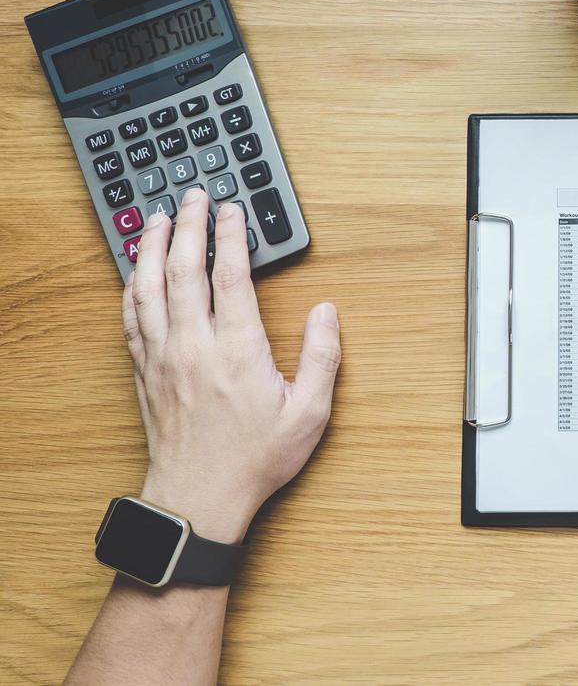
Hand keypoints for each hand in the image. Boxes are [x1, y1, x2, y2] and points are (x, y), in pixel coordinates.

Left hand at [120, 188, 341, 542]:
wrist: (199, 498)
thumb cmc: (255, 459)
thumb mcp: (309, 413)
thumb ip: (322, 357)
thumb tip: (326, 312)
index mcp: (237, 351)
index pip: (230, 276)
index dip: (232, 236)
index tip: (233, 210)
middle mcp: (193, 346)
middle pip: (183, 269)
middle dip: (188, 226)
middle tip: (193, 198)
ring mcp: (162, 358)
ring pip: (148, 287)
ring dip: (151, 247)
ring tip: (157, 219)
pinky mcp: (144, 372)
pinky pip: (131, 317)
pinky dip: (132, 286)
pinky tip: (136, 271)